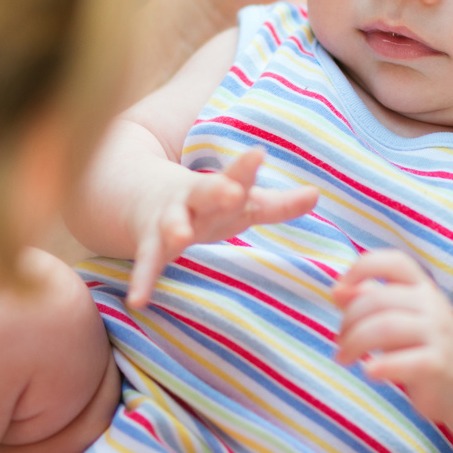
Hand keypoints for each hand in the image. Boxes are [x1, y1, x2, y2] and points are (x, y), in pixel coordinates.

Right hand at [129, 148, 317, 307]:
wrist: (135, 193)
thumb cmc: (203, 203)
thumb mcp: (238, 203)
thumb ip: (277, 205)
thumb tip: (317, 195)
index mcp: (219, 190)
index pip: (236, 177)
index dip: (246, 168)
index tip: (258, 153)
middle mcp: (193, 201)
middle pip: (205, 193)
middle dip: (217, 191)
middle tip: (231, 190)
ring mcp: (168, 221)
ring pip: (172, 224)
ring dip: (176, 229)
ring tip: (180, 236)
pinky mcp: (149, 245)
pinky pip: (147, 263)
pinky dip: (143, 280)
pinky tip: (139, 300)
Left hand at [332, 250, 452, 424]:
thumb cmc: (424, 346)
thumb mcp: (398, 318)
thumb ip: (370, 301)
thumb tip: (337, 290)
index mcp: (422, 288)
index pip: (395, 261)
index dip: (362, 267)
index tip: (339, 289)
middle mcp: (433, 304)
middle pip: (378, 299)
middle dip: (348, 320)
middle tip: (340, 341)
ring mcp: (439, 334)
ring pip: (385, 327)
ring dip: (354, 343)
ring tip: (344, 358)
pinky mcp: (440, 365)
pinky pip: (404, 361)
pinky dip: (380, 366)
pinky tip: (368, 372)